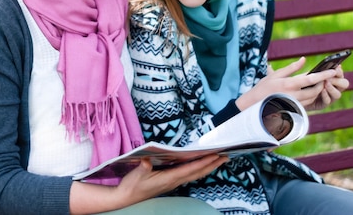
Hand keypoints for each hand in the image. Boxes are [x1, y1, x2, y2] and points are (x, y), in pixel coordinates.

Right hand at [70, 154, 226, 213]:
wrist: (126, 197)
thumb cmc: (132, 185)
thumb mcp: (136, 174)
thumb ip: (143, 167)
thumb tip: (146, 160)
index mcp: (169, 178)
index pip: (191, 169)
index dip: (204, 162)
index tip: (216, 155)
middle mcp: (174, 180)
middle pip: (198, 172)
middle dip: (212, 164)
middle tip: (226, 156)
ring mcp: (173, 182)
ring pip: (195, 174)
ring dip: (207, 167)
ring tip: (218, 159)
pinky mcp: (170, 181)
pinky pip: (188, 174)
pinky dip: (198, 168)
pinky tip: (200, 165)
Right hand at [237, 57, 338, 109]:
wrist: (255, 104)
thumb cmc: (264, 87)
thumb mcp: (276, 74)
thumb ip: (292, 68)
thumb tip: (303, 59)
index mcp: (289, 84)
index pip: (311, 79)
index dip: (324, 75)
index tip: (333, 71)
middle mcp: (294, 95)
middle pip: (315, 90)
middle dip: (322, 83)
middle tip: (325, 77)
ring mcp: (294, 104)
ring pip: (313, 97)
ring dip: (317, 90)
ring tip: (318, 83)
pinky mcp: (294, 109)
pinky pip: (307, 103)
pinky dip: (311, 96)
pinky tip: (309, 91)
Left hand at [305, 65, 348, 110]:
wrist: (295, 95)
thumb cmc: (304, 82)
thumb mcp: (311, 75)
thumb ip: (320, 71)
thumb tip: (334, 65)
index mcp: (333, 78)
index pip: (341, 75)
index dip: (339, 72)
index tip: (335, 69)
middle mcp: (334, 88)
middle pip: (344, 84)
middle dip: (338, 80)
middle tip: (329, 77)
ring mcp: (330, 97)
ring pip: (338, 94)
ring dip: (332, 88)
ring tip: (325, 83)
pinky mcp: (323, 104)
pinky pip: (328, 101)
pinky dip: (326, 95)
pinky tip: (322, 90)